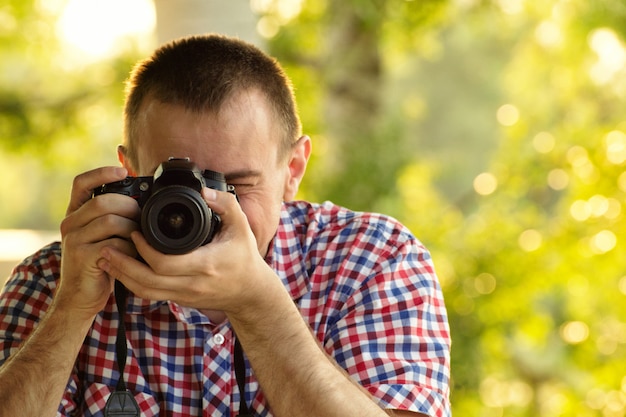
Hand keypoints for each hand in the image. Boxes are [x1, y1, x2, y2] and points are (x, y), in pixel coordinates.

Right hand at [56, 167, 140, 316]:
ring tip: (140, 240)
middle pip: (103, 201)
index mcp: (75, 214)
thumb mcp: (103, 236)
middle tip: (143, 219)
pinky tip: (133, 255)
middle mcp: (70, 223)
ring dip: (133, 229)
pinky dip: (130, 248)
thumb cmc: (99, 264)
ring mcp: (73, 240)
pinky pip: (114, 243)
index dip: (102, 173)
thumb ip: (114, 218)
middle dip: (130, 207)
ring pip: (111, 221)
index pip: (82, 183)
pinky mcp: (82, 257)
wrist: (80, 297)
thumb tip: (143, 201)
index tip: (123, 171)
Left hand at [97, 187, 279, 315]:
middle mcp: (192, 284)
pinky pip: (150, 295)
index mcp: (205, 264)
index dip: (143, 249)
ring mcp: (184, 295)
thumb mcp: (241, 226)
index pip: (164, 263)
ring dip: (122, 276)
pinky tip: (121, 270)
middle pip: (146, 281)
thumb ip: (225, 203)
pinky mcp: (180, 300)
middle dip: (122, 264)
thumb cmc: (245, 257)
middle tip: (106, 245)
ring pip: (144, 291)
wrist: (250, 292)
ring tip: (105, 258)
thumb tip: (203, 189)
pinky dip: (132, 283)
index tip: (133, 231)